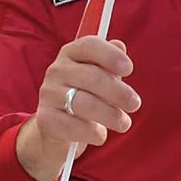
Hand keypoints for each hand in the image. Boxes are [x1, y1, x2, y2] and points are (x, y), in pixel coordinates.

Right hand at [16, 36, 140, 180]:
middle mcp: (56, 70)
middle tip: (134, 104)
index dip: (110, 56)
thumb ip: (108, 63)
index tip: (129, 70)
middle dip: (118, 92)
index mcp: (70, 54)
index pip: (89, 45)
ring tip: (123, 123)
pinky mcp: (46, 119)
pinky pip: (75, 126)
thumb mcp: (98, 77)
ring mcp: (48, 94)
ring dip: (110, 115)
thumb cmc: (85, 96)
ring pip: (85, 103)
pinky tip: (100, 134)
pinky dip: (94, 132)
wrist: (57, 127)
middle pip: (92, 76)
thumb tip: (120, 45)